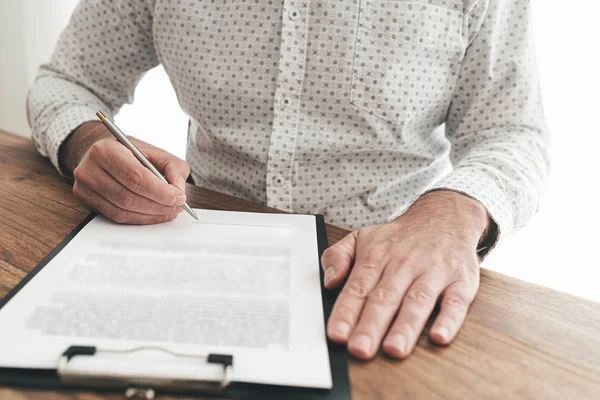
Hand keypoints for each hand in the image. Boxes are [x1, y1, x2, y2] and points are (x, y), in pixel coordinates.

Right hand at [61, 121, 190, 223]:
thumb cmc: (131, 153)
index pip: (135, 177)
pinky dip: (139, 219)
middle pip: (129, 197)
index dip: (160, 191)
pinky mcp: (86, 201)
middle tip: (177, 206)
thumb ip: (173, 168)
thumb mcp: (156, 152)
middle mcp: (90, 169)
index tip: (179, 197)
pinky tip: (154, 215)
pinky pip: (117, 216)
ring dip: (151, 215)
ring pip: (123, 210)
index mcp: (106, 150)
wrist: (103, 154)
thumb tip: (178, 190)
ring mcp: (84, 187)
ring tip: (169, 211)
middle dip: (158, 205)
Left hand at [321, 190, 488, 359]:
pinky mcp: (461, 281)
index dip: (346, 312)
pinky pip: (456, 302)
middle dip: (371, 325)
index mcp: (377, 256)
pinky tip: (439, 336)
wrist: (445, 215)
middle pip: (385, 298)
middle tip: (360, 349)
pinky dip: (449, 319)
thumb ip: (337, 256)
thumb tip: (329, 282)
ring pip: (417, 301)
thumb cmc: (400, 237)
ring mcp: (434, 272)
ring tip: (394, 349)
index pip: (358, 288)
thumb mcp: (362, 236)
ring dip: (406, 326)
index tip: (337, 335)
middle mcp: (404, 264)